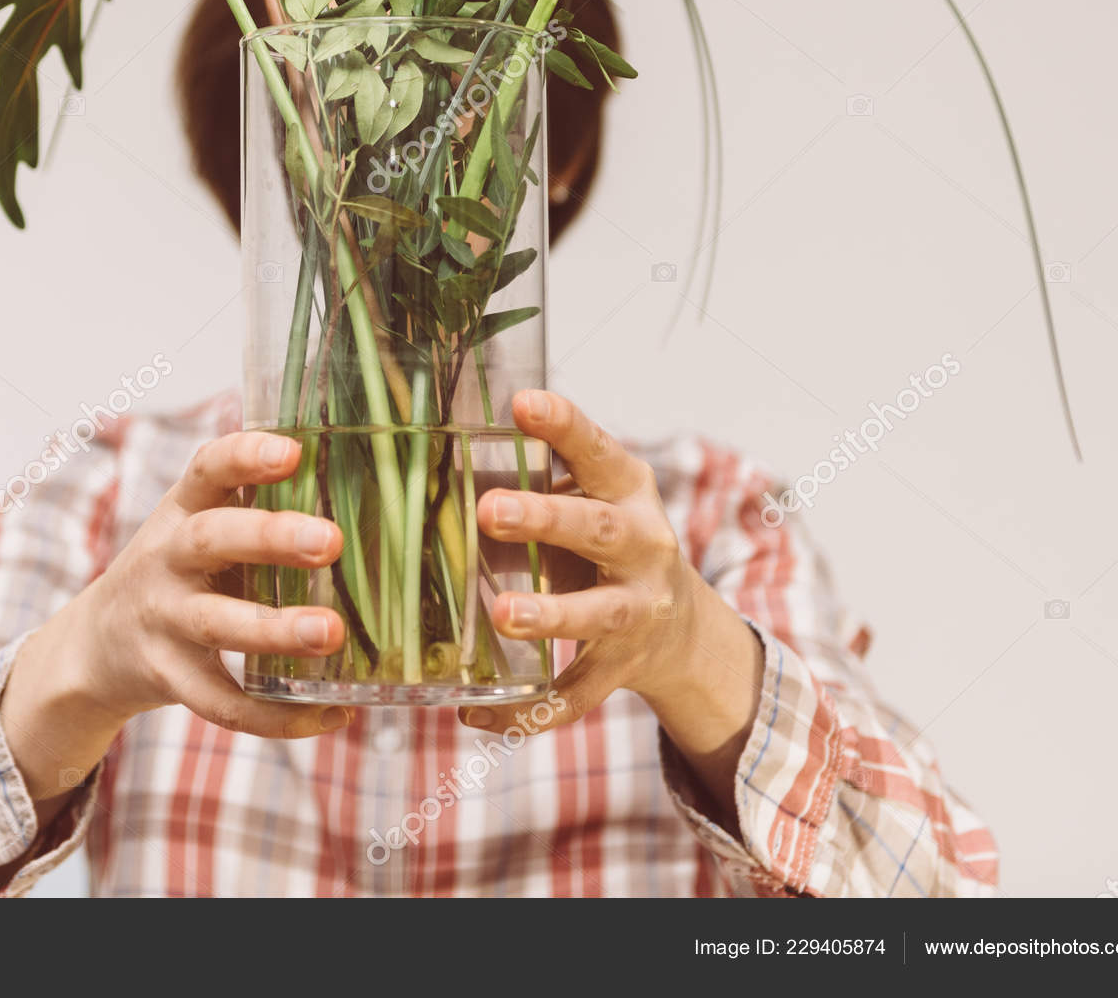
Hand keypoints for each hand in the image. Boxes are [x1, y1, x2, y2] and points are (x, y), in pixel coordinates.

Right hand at [2, 430, 350, 805]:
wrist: (96, 645)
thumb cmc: (178, 572)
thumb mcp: (199, 527)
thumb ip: (257, 510)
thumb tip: (369, 494)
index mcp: (182, 511)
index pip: (208, 470)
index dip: (246, 456)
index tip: (292, 452)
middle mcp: (167, 559)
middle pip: (212, 540)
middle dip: (270, 538)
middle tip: (329, 541)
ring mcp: (163, 620)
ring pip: (216, 623)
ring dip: (274, 630)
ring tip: (331, 633)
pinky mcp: (168, 677)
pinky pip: (221, 703)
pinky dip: (276, 716)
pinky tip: (331, 714)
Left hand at [459, 391, 761, 816]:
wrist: (677, 626)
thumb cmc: (605, 539)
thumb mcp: (592, 496)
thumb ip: (538, 474)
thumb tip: (440, 440)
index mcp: (628, 493)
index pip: (598, 450)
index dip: (564, 426)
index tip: (523, 402)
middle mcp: (642, 548)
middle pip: (596, 530)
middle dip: (545, 520)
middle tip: (490, 510)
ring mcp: (635, 611)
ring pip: (596, 615)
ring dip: (550, 613)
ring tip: (502, 613)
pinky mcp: (619, 668)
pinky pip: (575, 694)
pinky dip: (526, 712)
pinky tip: (473, 714)